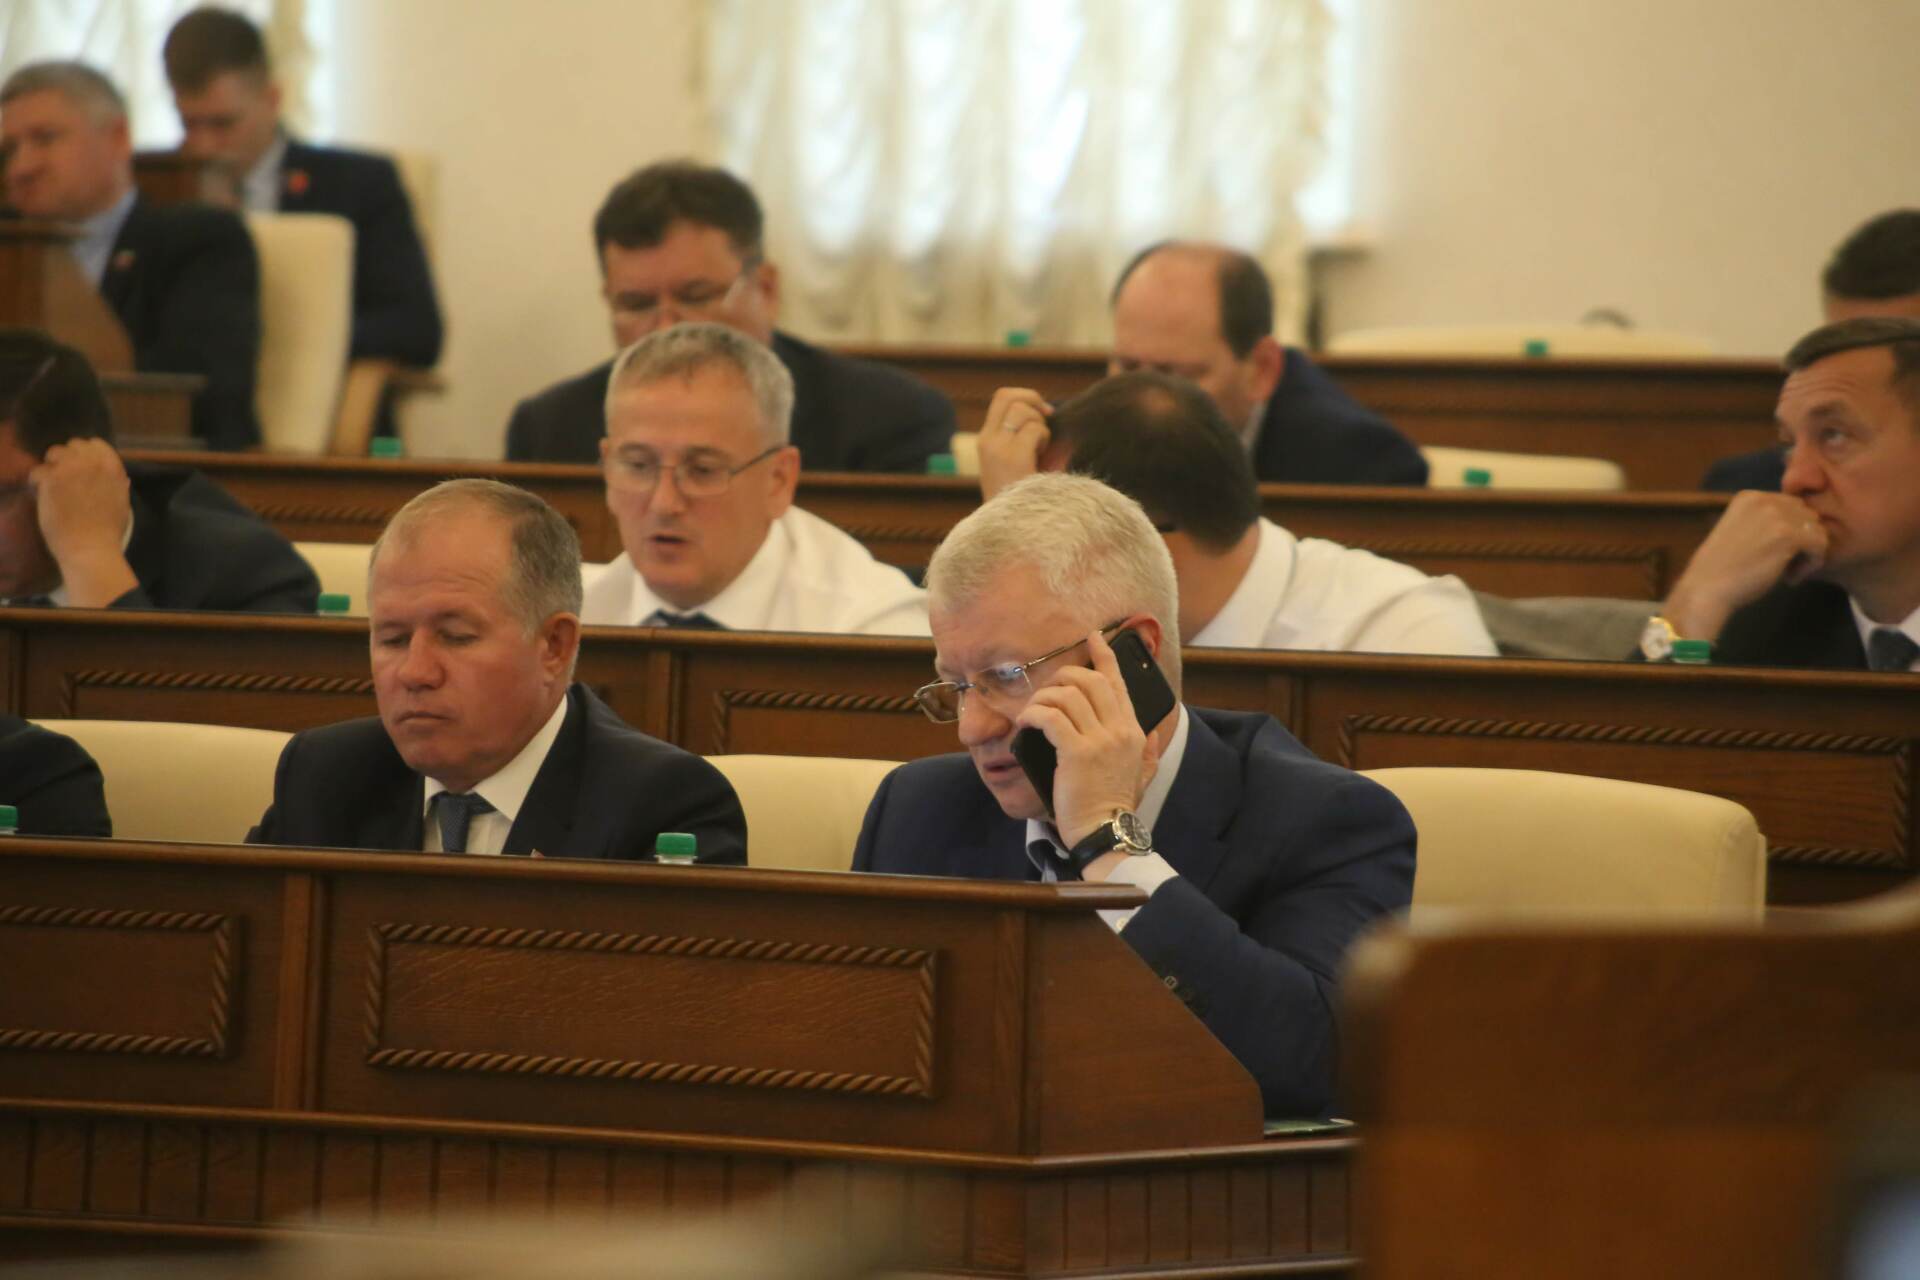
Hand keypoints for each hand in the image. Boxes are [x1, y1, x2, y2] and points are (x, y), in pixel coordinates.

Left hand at [30, 439, 137, 607]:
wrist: (90, 547)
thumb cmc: (109, 531)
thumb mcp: (122, 502)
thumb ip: (117, 484)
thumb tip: (119, 478)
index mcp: (112, 467)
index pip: (95, 443)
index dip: (86, 454)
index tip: (82, 467)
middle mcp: (92, 463)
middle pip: (73, 445)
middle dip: (68, 459)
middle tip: (65, 477)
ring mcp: (70, 469)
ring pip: (53, 453)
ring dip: (52, 467)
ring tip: (52, 485)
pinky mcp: (50, 480)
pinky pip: (37, 472)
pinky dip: (37, 483)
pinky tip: (43, 495)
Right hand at [977, 386, 1051, 499]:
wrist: (1010, 530)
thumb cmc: (1022, 499)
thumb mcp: (1017, 464)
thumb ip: (1024, 438)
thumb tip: (1049, 412)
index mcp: (985, 441)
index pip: (1002, 397)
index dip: (1025, 396)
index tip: (1043, 413)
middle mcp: (987, 440)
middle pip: (1009, 395)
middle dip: (1034, 402)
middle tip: (1046, 422)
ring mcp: (996, 447)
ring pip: (1023, 410)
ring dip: (1040, 426)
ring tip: (1039, 452)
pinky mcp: (1011, 457)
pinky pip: (1034, 429)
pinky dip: (1044, 440)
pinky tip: (1040, 461)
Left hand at [1015, 628, 1161, 848]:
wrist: (1106, 831)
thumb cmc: (1117, 806)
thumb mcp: (1143, 776)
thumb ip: (1150, 752)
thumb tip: (1156, 735)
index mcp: (1135, 731)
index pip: (1118, 683)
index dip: (1104, 656)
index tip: (1093, 638)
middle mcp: (1120, 729)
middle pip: (1090, 681)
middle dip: (1064, 675)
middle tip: (1047, 687)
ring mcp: (1099, 739)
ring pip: (1067, 695)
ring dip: (1043, 698)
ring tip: (1031, 712)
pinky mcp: (1076, 752)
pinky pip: (1050, 717)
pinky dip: (1033, 715)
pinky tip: (1024, 723)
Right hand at [1664, 491, 1829, 640]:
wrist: (1707, 589)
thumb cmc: (1721, 570)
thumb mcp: (1740, 532)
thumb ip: (1764, 522)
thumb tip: (1803, 526)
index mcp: (1748, 497)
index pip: (1790, 505)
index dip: (1790, 531)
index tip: (1777, 555)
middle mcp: (1763, 499)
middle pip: (1807, 514)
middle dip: (1802, 540)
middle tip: (1786, 566)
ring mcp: (1776, 515)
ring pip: (1817, 529)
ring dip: (1809, 553)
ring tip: (1788, 573)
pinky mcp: (1788, 534)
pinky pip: (1820, 544)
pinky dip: (1812, 564)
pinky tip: (1791, 578)